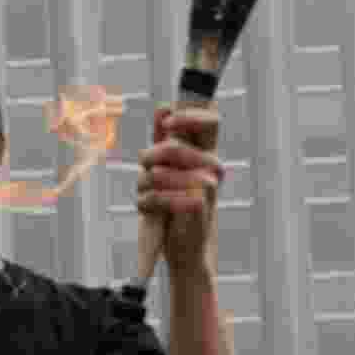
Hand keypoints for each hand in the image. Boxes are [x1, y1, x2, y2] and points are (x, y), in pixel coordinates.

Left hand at [138, 106, 223, 277]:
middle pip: (174, 147)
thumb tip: (163, 106)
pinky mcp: (199, 205)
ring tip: (142, 192)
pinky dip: (149, 201)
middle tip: (142, 165)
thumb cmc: (175, 205)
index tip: (167, 123)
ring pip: (163, 172)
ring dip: (144, 183)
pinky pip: (163, 195)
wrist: (186, 247)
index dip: (190, 116)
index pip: (211, 121)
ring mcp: (208, 185)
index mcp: (207, 152)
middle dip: (150, 155)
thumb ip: (165, 138)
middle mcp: (213, 165)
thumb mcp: (167, 169)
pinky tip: (145, 206)